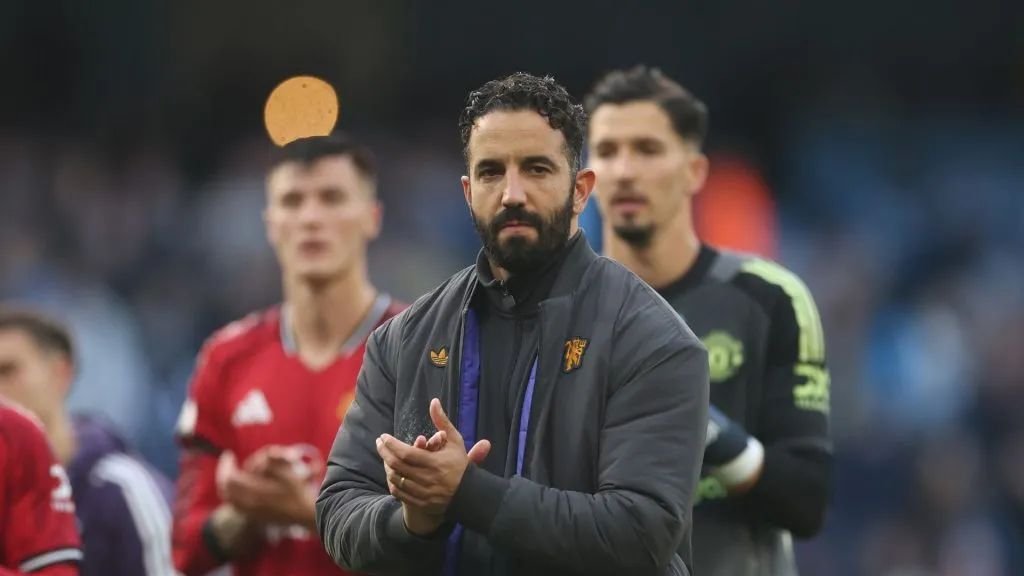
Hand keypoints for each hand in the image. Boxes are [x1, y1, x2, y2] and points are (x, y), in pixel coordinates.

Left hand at [220, 447, 316, 529]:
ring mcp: (250, 512)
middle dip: (223, 473)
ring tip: (231, 473)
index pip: (230, 478)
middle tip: (228, 462)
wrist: (305, 515)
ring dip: (226, 484)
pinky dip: (232, 494)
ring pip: (228, 497)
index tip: (229, 454)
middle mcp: (249, 504)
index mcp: (255, 493)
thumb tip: (254, 462)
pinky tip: (239, 487)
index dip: (226, 465)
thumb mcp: (285, 471)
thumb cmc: (298, 492)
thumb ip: (268, 463)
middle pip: (225, 488)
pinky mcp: (254, 517)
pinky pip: (235, 504)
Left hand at [376, 399, 490, 532]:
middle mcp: (428, 479)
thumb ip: (442, 421)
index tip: (383, 437)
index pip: (406, 453)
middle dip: (384, 452)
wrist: (470, 493)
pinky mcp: (421, 503)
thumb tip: (434, 401)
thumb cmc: (460, 464)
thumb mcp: (454, 440)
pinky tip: (391, 473)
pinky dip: (392, 482)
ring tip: (385, 456)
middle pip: (397, 466)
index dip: (391, 445)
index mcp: (435, 463)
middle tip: (379, 443)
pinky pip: (399, 493)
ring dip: (387, 466)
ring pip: (396, 479)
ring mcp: (423, 493)